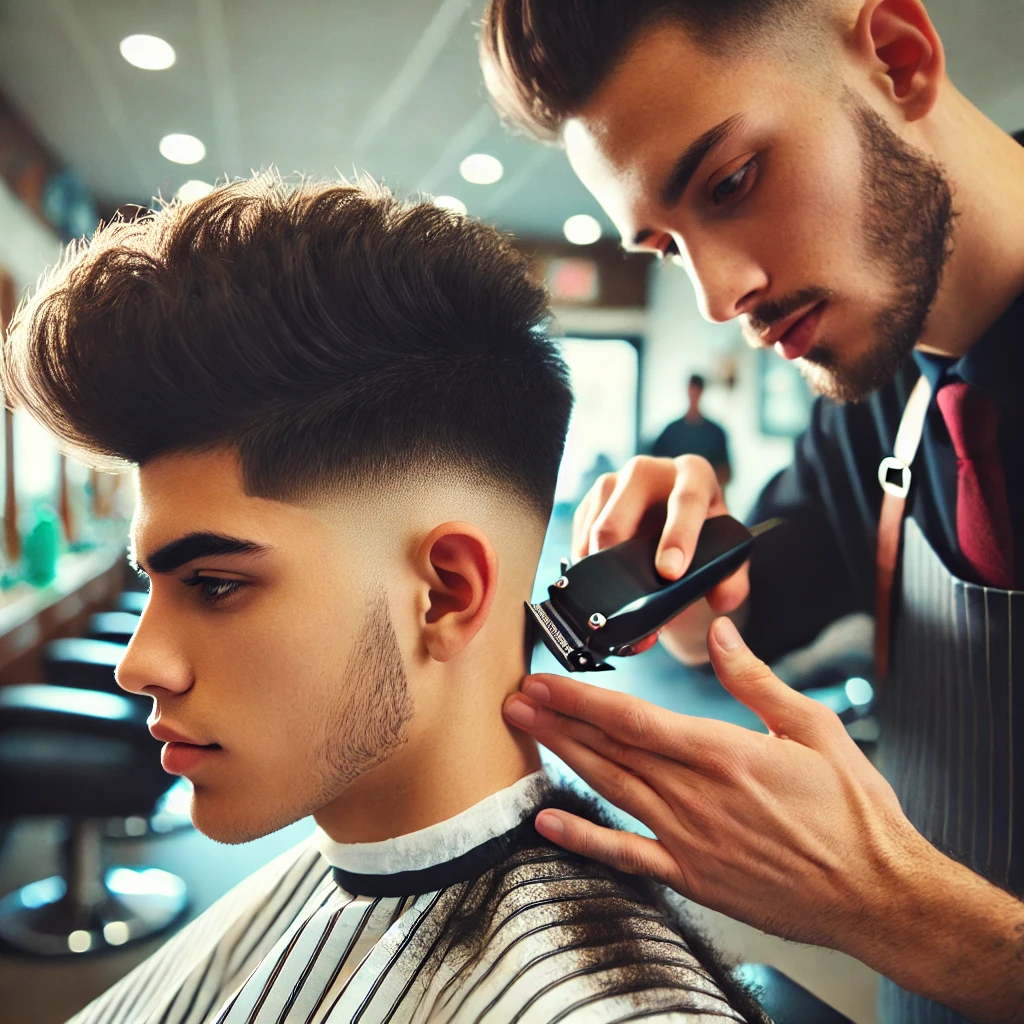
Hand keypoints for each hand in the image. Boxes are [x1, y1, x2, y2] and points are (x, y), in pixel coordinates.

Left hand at [507, 617, 930, 958]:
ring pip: (610, 790)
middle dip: (558, 721)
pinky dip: (584, 840)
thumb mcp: (814, 727)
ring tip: (526, 734)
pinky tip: (548, 824)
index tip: (544, 680)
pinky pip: (627, 856)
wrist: (879, 894)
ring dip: (563, 759)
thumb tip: (719, 633)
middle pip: (610, 750)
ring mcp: (689, 840)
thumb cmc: (852, 811)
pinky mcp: (693, 876)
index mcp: (723, 753)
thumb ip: (756, 680)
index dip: (580, 698)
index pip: (633, 718)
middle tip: (515, 699)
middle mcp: (696, 795)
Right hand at [572, 455, 748, 663]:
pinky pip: (579, 534)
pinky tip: (601, 581)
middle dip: (620, 550)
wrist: (672, 529)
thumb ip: (732, 580)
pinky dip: (586, 563)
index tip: (670, 572)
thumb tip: (722, 599)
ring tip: (613, 595)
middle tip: (623, 591)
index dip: (678, 536)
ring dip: (599, 563)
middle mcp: (650, 470)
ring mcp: (614, 482)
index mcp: (693, 474)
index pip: (686, 499)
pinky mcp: (590, 501)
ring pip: (595, 521)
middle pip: (625, 505)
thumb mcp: (724, 556)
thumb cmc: (701, 537)